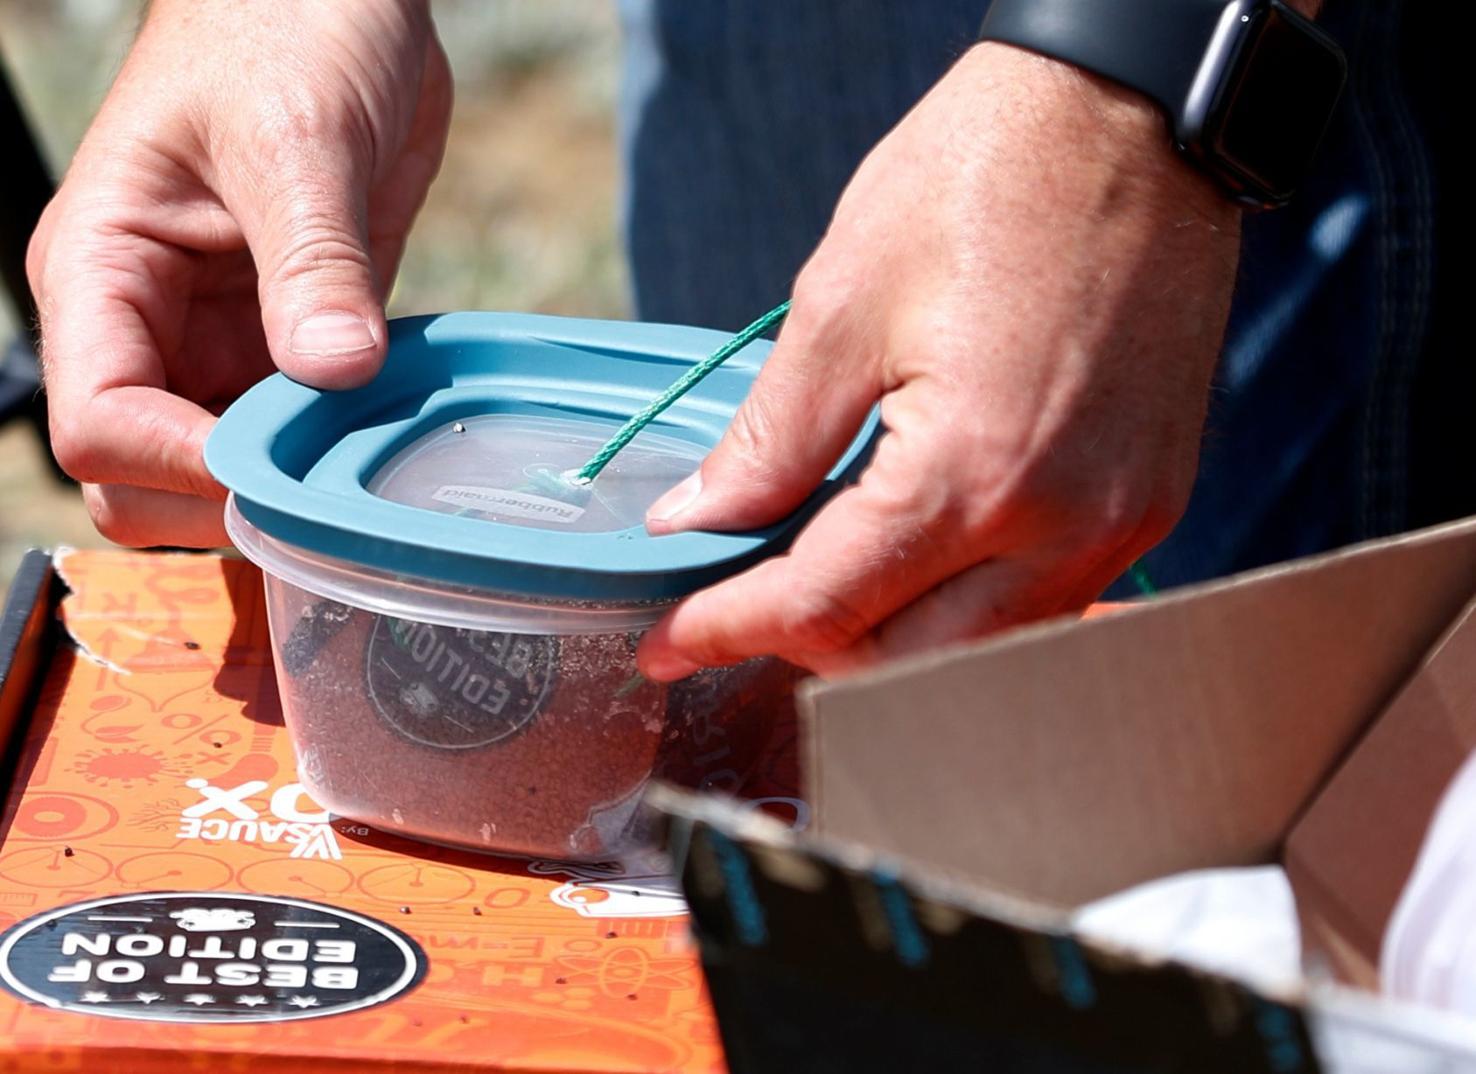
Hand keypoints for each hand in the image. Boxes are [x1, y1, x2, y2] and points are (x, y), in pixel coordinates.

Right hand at [28, 0, 450, 546]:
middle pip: (142, 478)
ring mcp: (222, 341)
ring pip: (220, 473)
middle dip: (221, 503)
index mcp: (105, 273)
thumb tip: (334, 371)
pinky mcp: (292, 342)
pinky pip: (297, 434)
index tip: (276, 477)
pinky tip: (386, 447)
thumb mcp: (298, 138)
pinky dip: (333, 459)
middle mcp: (151, 324)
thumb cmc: (284, 27)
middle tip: (326, 495)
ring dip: (285, 491)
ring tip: (364, 475)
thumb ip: (314, 261)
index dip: (178, 469)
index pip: (97, 424)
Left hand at [637, 43, 1240, 678]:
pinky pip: (1042, 601)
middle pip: (905, 656)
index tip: (668, 643)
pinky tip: (912, 555)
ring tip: (818, 578)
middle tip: (738, 602)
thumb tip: (696, 521)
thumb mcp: (842, 302)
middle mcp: (1062, 524)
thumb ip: (768, 440)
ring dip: (889, 634)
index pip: (825, 604)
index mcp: (971, 472)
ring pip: (979, 646)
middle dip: (807, 645)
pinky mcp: (1151, 501)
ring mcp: (1121, 521)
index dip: (729, 629)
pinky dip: (962, 604)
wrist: (1130, 116)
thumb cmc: (986, 178)